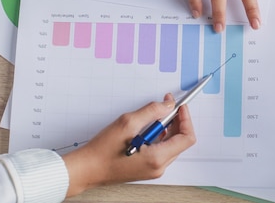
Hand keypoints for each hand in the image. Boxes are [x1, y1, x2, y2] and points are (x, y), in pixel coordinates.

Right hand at [62, 94, 195, 196]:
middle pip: (180, 141)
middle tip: (166, 105)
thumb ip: (152, 111)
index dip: (186, 119)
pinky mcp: (147, 168)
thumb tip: (168, 105)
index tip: (180, 106)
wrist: (87, 169)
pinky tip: (146, 127)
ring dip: (167, 127)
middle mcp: (158, 167)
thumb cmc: (102, 151)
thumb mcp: (128, 123)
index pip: (187, 137)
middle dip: (176, 120)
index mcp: (157, 158)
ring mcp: (153, 169)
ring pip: (171, 144)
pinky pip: (161, 150)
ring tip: (153, 115)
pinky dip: (159, 136)